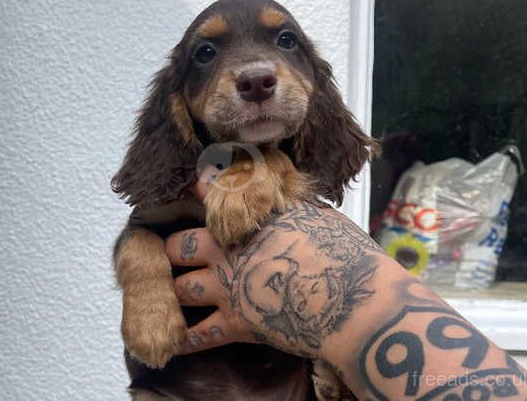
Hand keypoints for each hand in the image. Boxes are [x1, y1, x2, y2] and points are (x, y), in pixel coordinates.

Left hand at [165, 166, 381, 358]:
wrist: (354, 299)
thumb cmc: (345, 253)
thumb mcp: (318, 215)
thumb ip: (293, 209)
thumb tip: (290, 205)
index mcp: (249, 218)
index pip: (210, 193)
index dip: (198, 189)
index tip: (191, 187)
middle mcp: (229, 249)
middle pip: (177, 247)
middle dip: (172, 252)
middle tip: (174, 256)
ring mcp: (228, 287)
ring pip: (179, 289)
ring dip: (175, 292)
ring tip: (174, 294)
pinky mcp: (237, 323)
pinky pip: (198, 335)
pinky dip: (185, 338)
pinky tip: (176, 338)